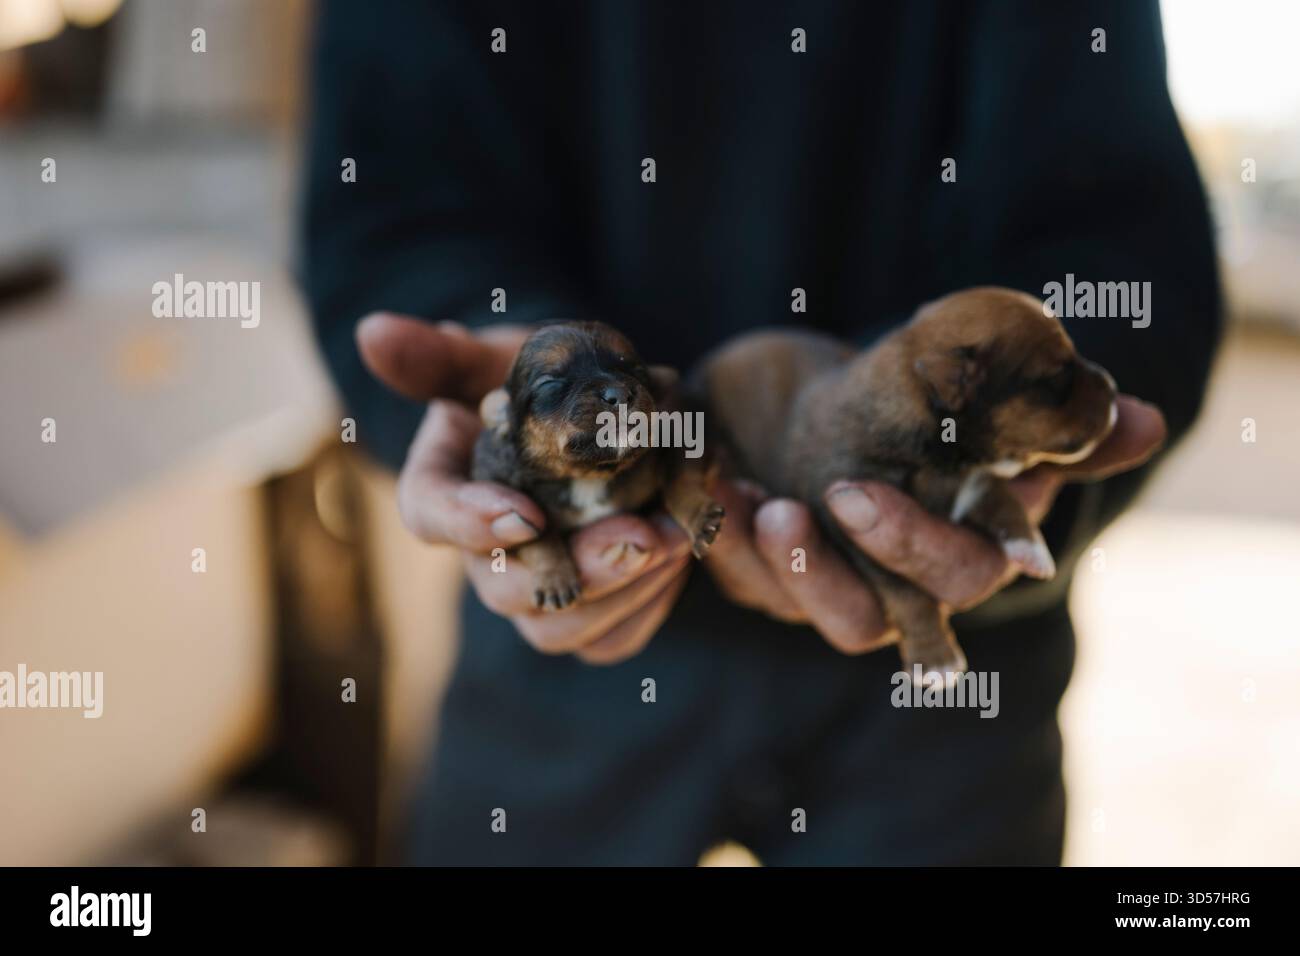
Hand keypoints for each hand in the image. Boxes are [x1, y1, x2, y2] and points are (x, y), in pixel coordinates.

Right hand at [357, 312, 691, 664]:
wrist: (599, 413)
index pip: (431, 516)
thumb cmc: (536, 383)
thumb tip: (374, 332)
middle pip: (504, 591)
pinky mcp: (589, 612)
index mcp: (445, 489)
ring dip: (623, 592)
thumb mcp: (495, 359)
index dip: (471, 523)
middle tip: (637, 536)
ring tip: (675, 539)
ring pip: (561, 630)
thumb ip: (440, 355)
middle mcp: (483, 553)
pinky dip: (648, 607)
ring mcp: (535, 589)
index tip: (525, 514)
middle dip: (575, 572)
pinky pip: (611, 639)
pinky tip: (683, 560)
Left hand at [702, 395, 1165, 652]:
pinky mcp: (749, 558)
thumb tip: (1138, 417)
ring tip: (756, 499)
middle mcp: (879, 585)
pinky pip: (727, 561)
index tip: (919, 512)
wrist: (822, 408)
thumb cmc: (916, 416)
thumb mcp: (984, 415)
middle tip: (829, 498)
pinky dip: (716, 525)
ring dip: (769, 557)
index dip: (946, 552)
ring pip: (788, 602)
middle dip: (844, 568)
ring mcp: (810, 579)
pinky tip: (710, 477)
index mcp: (947, 553)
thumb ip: (1056, 427)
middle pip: (868, 619)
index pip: (959, 577)